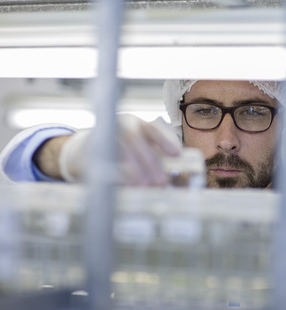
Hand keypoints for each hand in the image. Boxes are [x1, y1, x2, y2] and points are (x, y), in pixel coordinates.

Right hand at [58, 114, 181, 185]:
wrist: (85, 151)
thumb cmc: (123, 151)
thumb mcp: (140, 147)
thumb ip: (156, 157)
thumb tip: (175, 176)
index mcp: (135, 123)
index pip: (152, 129)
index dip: (164, 141)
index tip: (176, 154)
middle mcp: (118, 125)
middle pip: (134, 139)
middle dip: (150, 162)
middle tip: (161, 182)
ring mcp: (102, 136)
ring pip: (118, 150)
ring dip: (134, 170)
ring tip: (145, 186)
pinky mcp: (90, 152)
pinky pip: (104, 162)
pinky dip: (117, 175)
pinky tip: (127, 186)